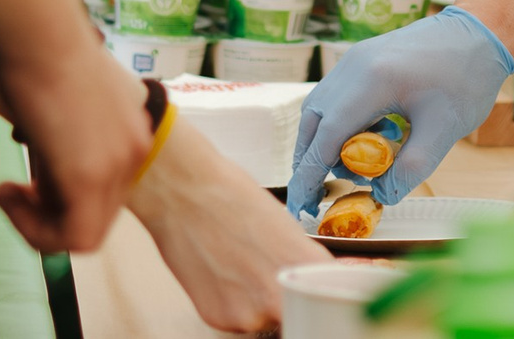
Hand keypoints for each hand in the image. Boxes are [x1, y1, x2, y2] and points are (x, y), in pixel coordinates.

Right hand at [0, 31, 151, 253]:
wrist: (39, 31)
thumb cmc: (36, 54)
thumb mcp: (58, 105)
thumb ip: (60, 140)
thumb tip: (41, 156)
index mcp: (131, 129)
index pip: (104, 191)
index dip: (61, 198)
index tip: (29, 181)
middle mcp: (135, 147)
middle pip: (97, 215)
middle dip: (49, 216)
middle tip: (16, 191)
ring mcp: (119, 163)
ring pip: (84, 234)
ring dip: (37, 225)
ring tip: (9, 192)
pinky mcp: (92, 175)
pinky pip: (73, 238)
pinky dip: (35, 230)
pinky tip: (8, 193)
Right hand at [130, 125, 329, 332]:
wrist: (184, 193)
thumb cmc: (234, 198)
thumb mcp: (287, 229)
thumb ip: (303, 265)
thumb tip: (317, 282)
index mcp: (306, 271)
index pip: (330, 302)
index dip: (323, 301)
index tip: (321, 300)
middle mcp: (279, 300)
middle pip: (298, 316)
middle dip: (291, 303)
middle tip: (276, 279)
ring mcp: (247, 315)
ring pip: (265, 321)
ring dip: (259, 303)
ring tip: (244, 267)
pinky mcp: (218, 319)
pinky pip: (237, 321)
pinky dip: (234, 304)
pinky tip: (225, 273)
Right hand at [289, 7, 513, 215]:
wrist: (480, 30)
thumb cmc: (468, 77)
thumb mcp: (445, 129)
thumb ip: (412, 168)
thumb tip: (381, 195)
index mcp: (373, 80)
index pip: (327, 136)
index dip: (309, 175)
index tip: (301, 207)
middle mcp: (354, 66)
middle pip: (313, 122)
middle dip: (313, 162)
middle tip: (322, 196)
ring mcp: (354, 58)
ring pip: (319, 109)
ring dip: (326, 143)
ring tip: (355, 168)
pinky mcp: (360, 59)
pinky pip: (335, 97)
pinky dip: (340, 124)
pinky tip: (370, 139)